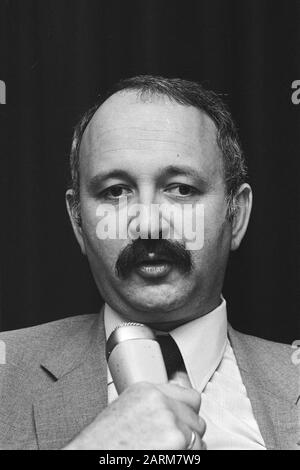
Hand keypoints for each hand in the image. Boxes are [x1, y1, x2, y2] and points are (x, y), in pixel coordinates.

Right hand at [63, 373, 205, 449]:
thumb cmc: (102, 443)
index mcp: (147, 391)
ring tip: (164, 453)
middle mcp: (160, 401)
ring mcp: (169, 421)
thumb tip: (172, 410)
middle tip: (171, 444)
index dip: (188, 412)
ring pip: (198, 437)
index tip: (185, 420)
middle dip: (188, 432)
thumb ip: (151, 405)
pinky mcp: (176, 442)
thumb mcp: (124, 410)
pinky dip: (187, 458)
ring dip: (188, 449)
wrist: (89, 456)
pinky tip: (165, 457)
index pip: (189, 396)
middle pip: (196, 417)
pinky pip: (197, 452)